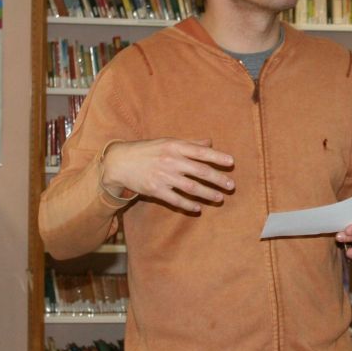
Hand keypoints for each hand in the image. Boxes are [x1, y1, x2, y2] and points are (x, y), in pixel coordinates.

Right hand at [100, 138, 234, 213]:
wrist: (120, 162)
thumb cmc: (147, 150)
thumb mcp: (167, 142)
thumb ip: (189, 143)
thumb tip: (209, 143)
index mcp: (174, 146)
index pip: (200, 151)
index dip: (217, 157)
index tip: (231, 162)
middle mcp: (171, 161)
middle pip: (200, 171)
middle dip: (218, 179)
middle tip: (231, 186)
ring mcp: (163, 176)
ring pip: (191, 187)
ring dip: (207, 194)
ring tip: (219, 198)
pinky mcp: (156, 190)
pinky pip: (176, 200)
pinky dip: (188, 205)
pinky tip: (198, 208)